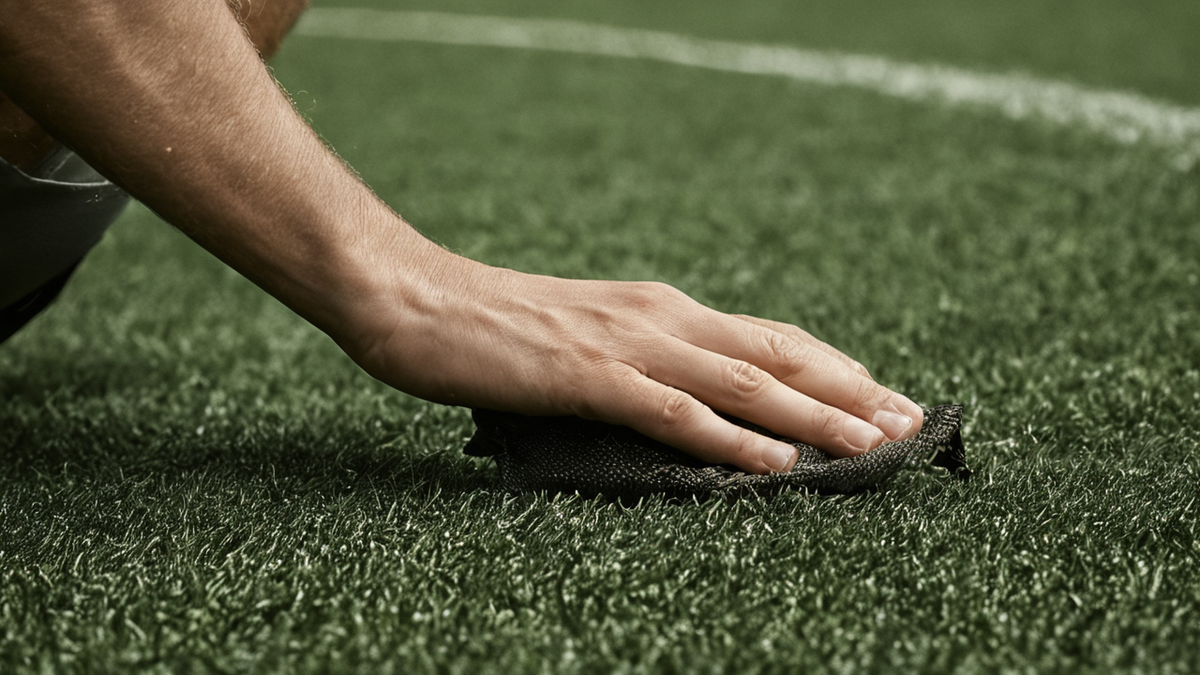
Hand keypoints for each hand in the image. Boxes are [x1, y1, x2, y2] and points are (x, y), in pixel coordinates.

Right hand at [349, 253, 923, 474]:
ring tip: (872, 446)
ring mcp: (626, 345)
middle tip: (910, 426)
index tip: (886, 401)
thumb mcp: (585, 341)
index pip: (770, 339)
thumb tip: (689, 410)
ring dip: (813, 415)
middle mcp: (661, 319)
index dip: (836, 370)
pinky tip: (772, 462)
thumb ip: (641, 367)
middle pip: (778, 355)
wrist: (413, 296)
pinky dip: (729, 438)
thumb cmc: (493, 327)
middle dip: (851, 392)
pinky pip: (671, 411)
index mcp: (663, 312)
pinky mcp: (585, 375)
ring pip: (742, 382)